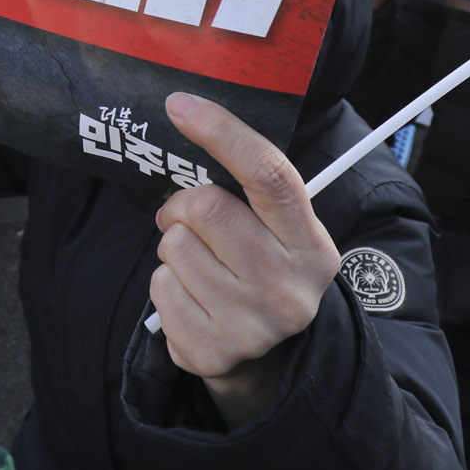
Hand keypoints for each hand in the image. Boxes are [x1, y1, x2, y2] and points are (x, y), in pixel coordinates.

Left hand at [152, 92, 341, 428]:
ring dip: (175, 250)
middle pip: (205, 208)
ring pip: (174, 248)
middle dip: (184, 207)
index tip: (179, 105)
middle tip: (189, 221)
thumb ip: (249, 192)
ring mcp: (251, 325)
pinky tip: (194, 300)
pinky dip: (166, 286)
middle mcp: (288, 287)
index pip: (268, 175)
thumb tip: (187, 127)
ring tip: (201, 269)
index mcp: (311, 245)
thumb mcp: (279, 232)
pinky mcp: (211, 352)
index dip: (222, 132)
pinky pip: (158, 289)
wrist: (274, 364)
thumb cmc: (265, 271)